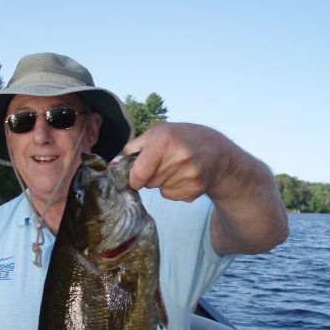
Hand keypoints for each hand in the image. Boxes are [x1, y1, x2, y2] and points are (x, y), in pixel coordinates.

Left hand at [124, 122, 287, 253]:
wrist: (218, 153)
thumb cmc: (182, 139)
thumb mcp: (158, 133)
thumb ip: (133, 149)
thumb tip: (111, 165)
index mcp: (165, 140)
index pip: (139, 174)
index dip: (134, 178)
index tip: (136, 176)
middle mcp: (180, 157)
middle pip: (148, 183)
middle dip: (150, 176)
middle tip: (165, 163)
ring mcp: (190, 175)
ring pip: (159, 190)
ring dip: (163, 182)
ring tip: (178, 167)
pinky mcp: (195, 190)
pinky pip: (171, 196)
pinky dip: (174, 189)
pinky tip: (185, 177)